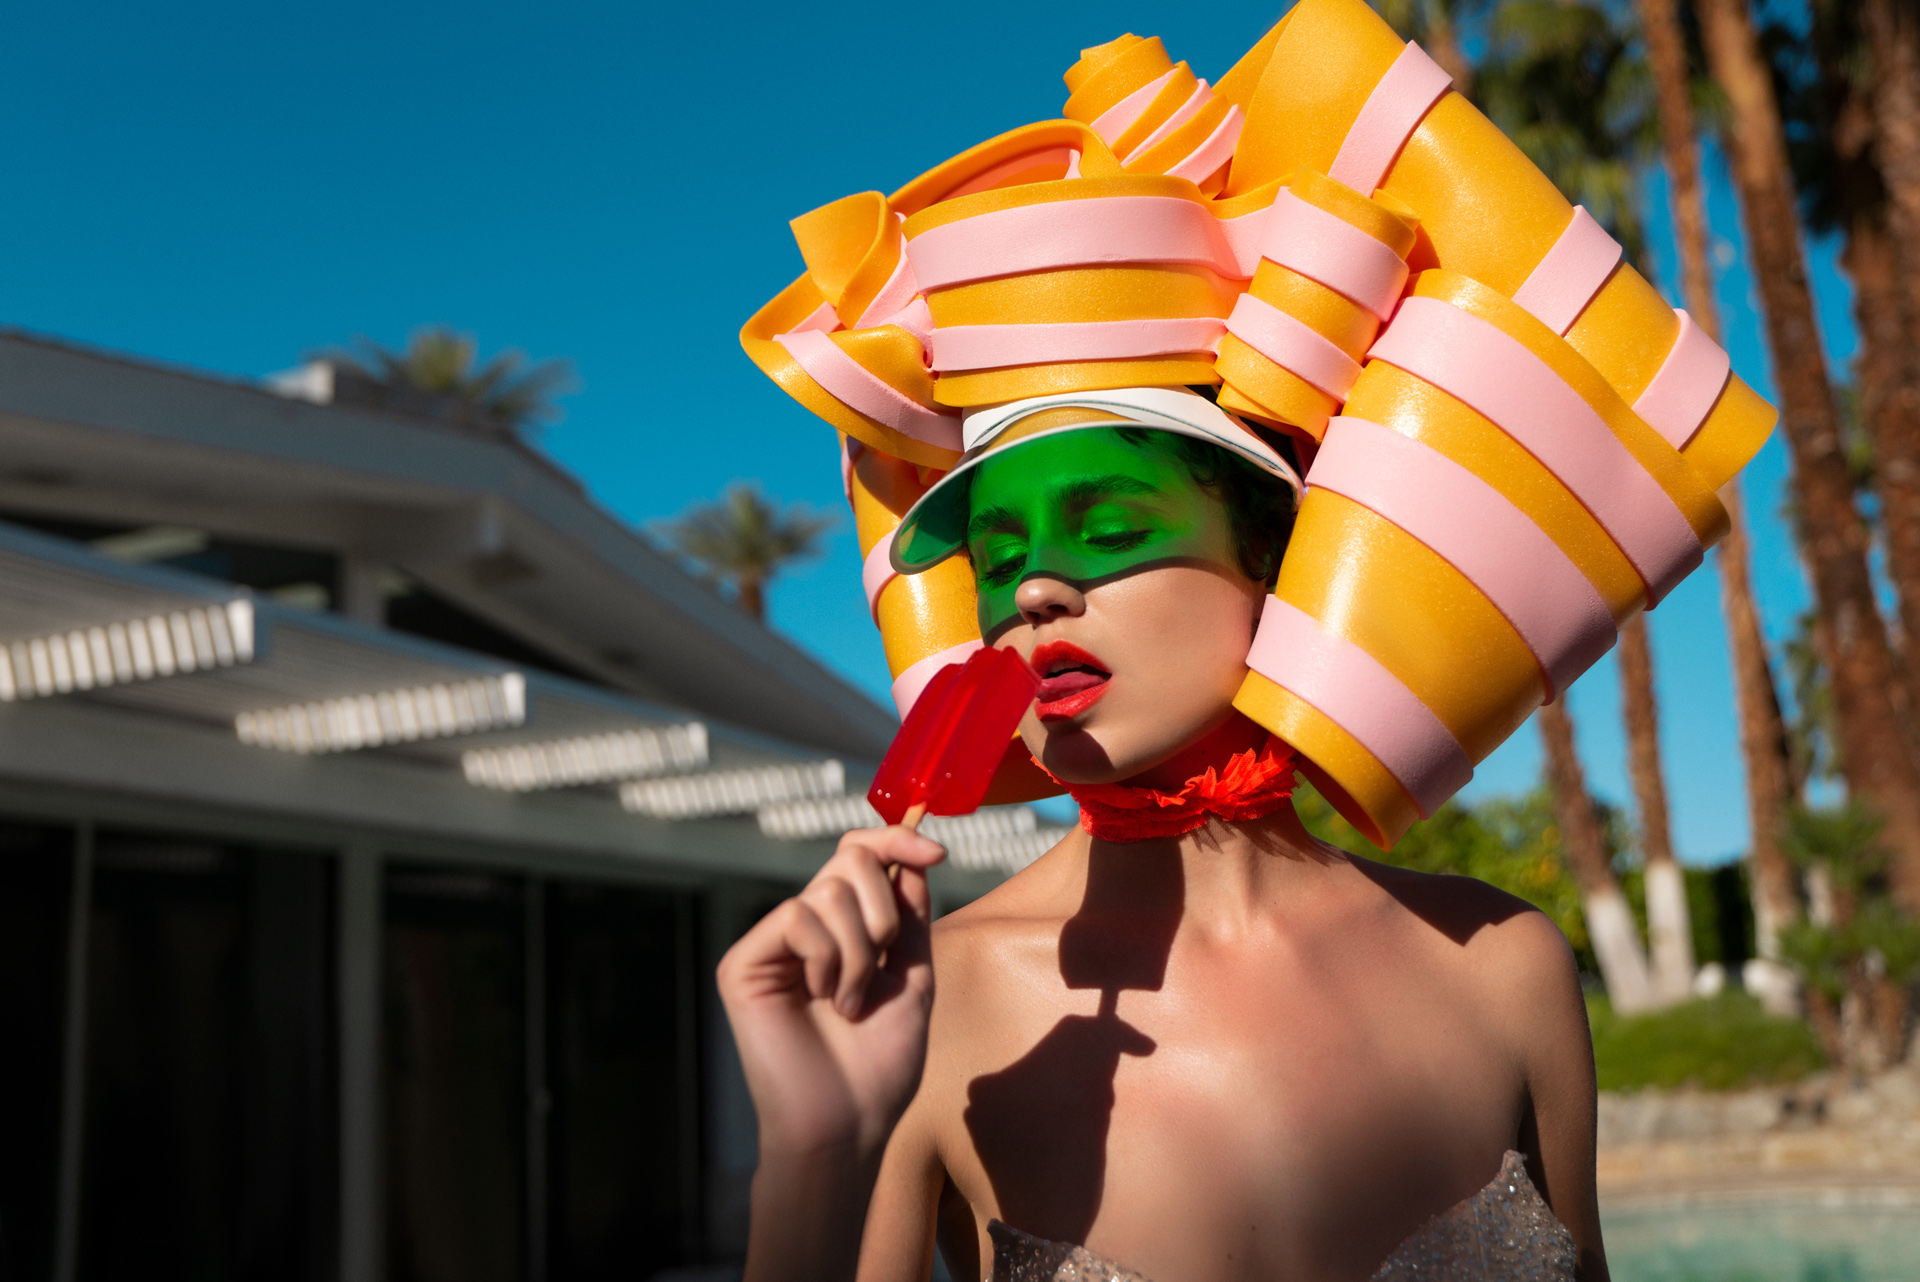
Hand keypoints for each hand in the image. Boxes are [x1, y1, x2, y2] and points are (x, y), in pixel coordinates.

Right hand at [718, 825, 944, 1160]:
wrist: (849, 1122)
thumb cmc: (880, 1063)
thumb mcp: (911, 976)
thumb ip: (910, 915)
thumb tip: (912, 853)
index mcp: (843, 928)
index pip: (860, 855)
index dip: (896, 840)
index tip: (938, 850)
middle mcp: (804, 928)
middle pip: (849, 859)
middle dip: (884, 909)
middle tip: (882, 964)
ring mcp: (771, 943)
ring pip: (828, 890)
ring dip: (860, 950)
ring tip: (850, 1001)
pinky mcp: (743, 962)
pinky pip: (797, 917)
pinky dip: (827, 959)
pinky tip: (822, 999)